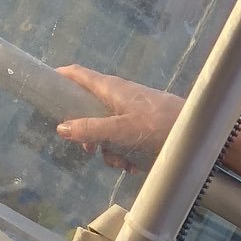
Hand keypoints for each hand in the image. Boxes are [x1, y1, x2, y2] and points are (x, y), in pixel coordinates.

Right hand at [54, 66, 183, 169]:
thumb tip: (61, 128)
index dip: (59, 78)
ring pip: (106, 130)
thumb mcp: (120, 130)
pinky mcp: (142, 126)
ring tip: (122, 163)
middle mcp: (118, 96)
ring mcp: (130, 112)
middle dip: (87, 133)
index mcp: (110, 88)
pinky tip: (135, 166)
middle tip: (89, 150)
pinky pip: (123, 140)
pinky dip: (126, 154)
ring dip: (109, 150)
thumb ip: (91, 129)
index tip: (43, 90)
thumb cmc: (159, 125)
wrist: (197, 133)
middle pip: (89, 110)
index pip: (77, 74)